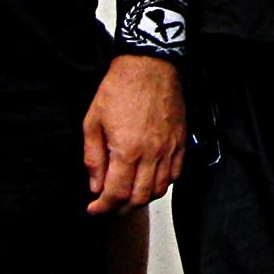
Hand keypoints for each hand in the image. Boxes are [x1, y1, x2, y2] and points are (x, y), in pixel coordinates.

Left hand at [82, 55, 185, 213]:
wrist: (149, 64)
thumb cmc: (120, 87)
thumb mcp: (93, 121)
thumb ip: (93, 158)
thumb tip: (96, 185)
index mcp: (127, 150)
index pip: (116, 194)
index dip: (103, 208)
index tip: (94, 208)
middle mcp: (151, 154)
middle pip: (139, 198)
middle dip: (121, 208)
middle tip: (109, 206)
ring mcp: (169, 148)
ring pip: (159, 190)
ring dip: (142, 199)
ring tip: (128, 196)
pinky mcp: (181, 141)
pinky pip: (176, 175)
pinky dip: (162, 185)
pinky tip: (150, 181)